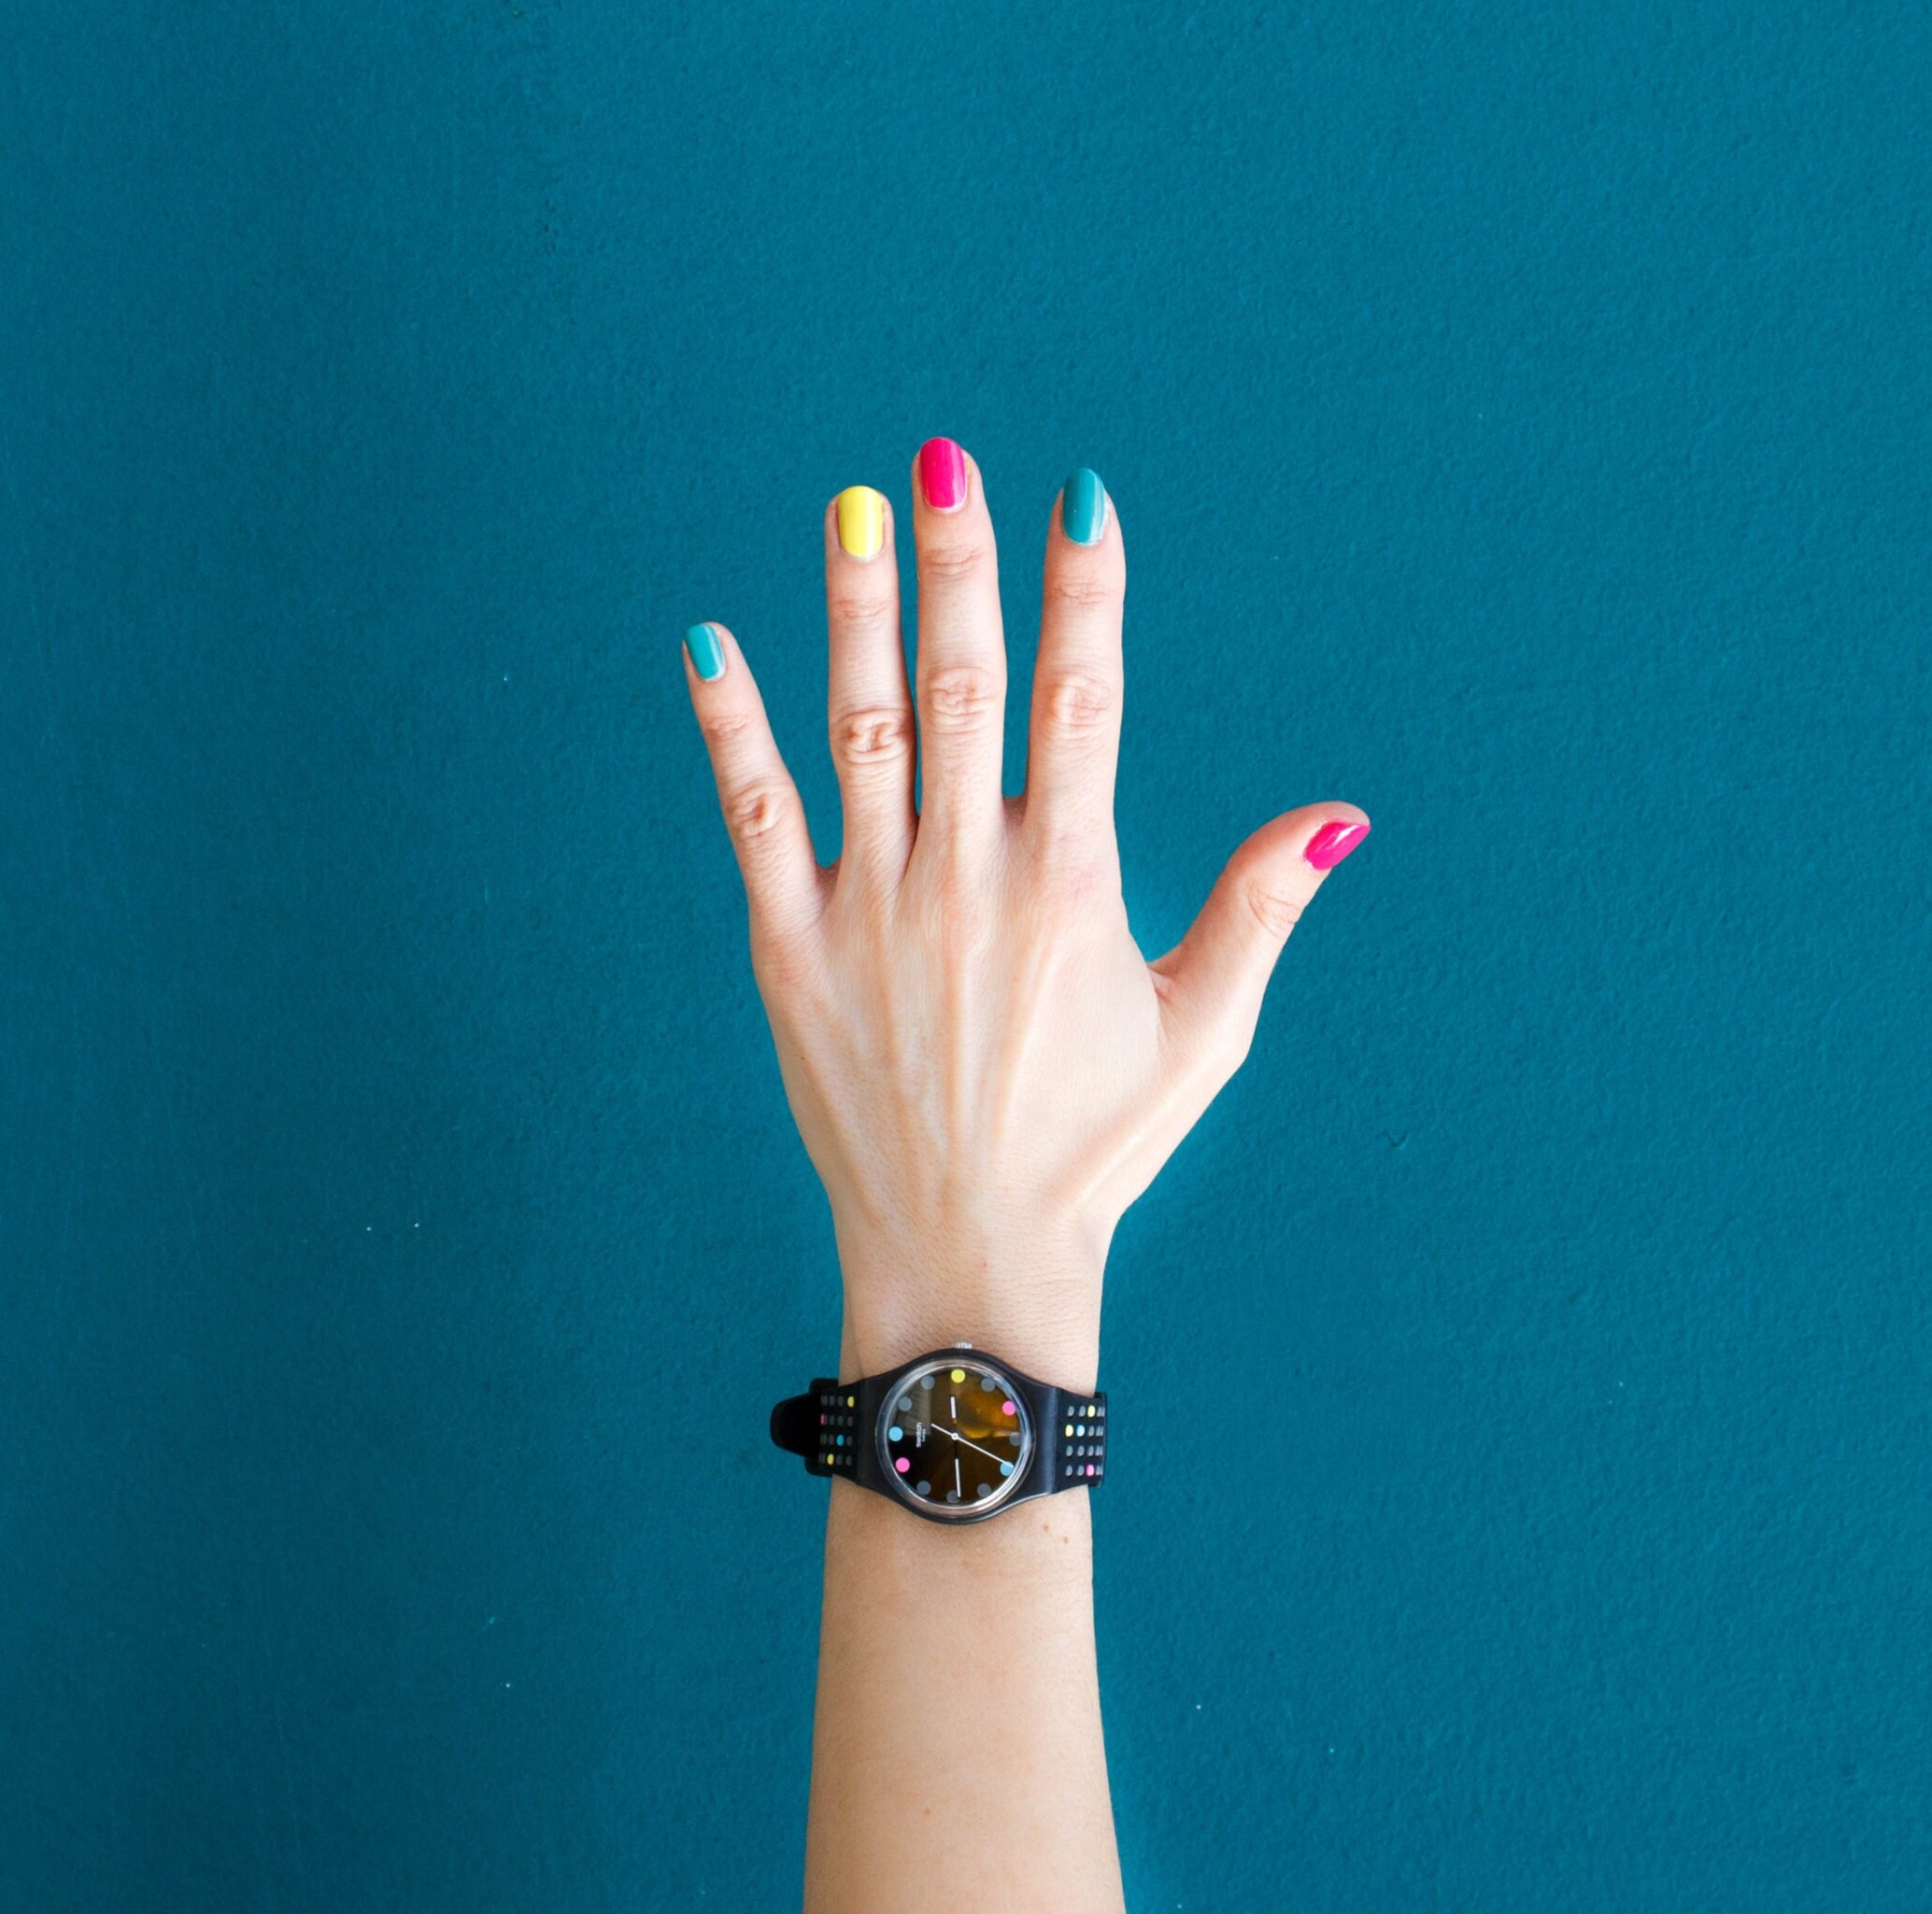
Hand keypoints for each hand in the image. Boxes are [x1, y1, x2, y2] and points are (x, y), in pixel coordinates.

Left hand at [683, 440, 1366, 1388]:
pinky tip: (708, 644)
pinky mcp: (790, 952)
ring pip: (863, 729)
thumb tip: (1341, 814)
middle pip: (968, 686)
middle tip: (945, 458)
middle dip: (959, 563)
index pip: (1085, 702)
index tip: (1078, 499)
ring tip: (851, 506)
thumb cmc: (1094, 1145)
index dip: (1085, 594)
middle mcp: (971, 879)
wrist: (969, 1254)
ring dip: (855, 610)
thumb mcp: (1206, 1034)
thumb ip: (1261, 908)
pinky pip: (754, 818)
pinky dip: (732, 730)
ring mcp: (872, 911)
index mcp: (1073, 886)